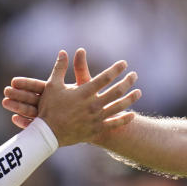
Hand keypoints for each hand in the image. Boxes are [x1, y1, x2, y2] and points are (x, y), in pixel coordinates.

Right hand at [5, 49, 140, 145]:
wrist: (47, 133)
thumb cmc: (49, 108)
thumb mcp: (52, 86)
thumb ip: (59, 68)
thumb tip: (63, 52)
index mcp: (84, 92)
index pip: (105, 78)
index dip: (116, 69)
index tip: (124, 63)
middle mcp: (93, 104)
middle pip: (116, 91)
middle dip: (127, 81)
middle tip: (134, 75)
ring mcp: (96, 118)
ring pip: (119, 107)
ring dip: (130, 98)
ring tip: (139, 92)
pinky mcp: (96, 130)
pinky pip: (114, 124)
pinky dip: (124, 119)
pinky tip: (132, 114)